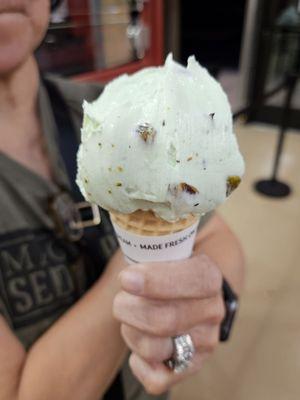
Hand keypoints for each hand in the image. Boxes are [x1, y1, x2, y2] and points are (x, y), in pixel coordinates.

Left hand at [113, 254, 224, 394]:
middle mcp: (212, 311)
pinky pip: (158, 380)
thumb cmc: (167, 266)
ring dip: (130, 332)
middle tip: (119, 300)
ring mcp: (203, 341)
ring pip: (154, 349)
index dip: (154, 282)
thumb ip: (150, 246)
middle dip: (129, 309)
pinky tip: (138, 344)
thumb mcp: (164, 249)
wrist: (190, 288)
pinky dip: (138, 364)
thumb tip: (127, 256)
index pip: (191, 280)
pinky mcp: (191, 365)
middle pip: (164, 320)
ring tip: (131, 317)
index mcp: (209, 277)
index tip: (126, 278)